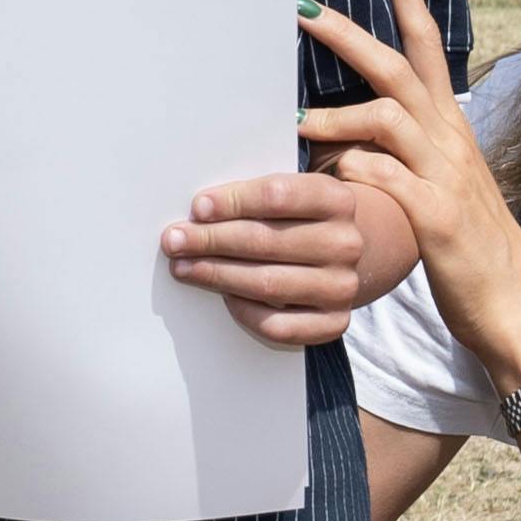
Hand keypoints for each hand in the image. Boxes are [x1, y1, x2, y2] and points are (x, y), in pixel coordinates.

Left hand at [160, 165, 415, 344]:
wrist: (345, 256)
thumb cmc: (300, 220)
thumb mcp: (290, 194)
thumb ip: (252, 197)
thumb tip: (197, 212)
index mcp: (336, 199)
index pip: (277, 195)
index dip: (233, 201)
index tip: (197, 208)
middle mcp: (346, 244)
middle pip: (265, 241)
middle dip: (211, 240)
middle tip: (174, 240)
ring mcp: (342, 287)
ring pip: (267, 284)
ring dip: (217, 275)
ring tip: (184, 267)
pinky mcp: (333, 323)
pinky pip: (278, 325)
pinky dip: (244, 311)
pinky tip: (222, 296)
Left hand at [295, 0, 520, 384]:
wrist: (511, 303)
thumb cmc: (466, 246)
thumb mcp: (437, 185)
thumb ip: (402, 152)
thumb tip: (348, 133)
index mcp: (450, 127)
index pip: (428, 44)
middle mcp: (450, 139)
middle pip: (400, 65)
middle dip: (349, 33)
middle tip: (303, 8)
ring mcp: (446, 176)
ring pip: (387, 116)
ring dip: (336, 114)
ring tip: (296, 125)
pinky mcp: (436, 217)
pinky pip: (387, 176)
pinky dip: (352, 169)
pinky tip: (330, 176)